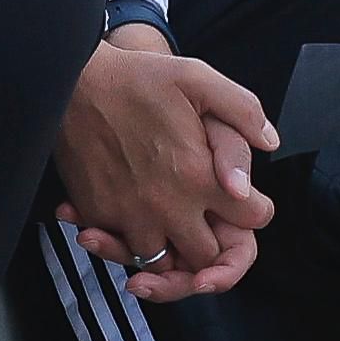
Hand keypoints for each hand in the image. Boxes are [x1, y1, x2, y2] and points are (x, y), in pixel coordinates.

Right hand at [51, 26, 278, 302]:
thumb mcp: (199, 78)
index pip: (252, 220)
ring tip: (165, 226)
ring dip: (165, 249)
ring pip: (159, 262)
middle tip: (203, 223)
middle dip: (209, 243)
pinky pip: (117, 247)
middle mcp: (167, 206)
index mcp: (199, 176)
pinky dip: (122, 241)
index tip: (242, 200)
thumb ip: (243, 110)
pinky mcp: (96, 214)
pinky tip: (126, 217)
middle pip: (205, 256)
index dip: (254, 210)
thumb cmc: (136, 78)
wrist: (70, 80)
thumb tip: (270, 141)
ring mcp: (129, 215)